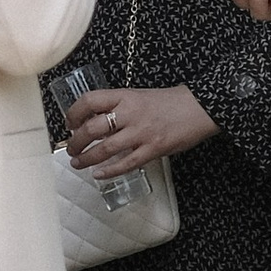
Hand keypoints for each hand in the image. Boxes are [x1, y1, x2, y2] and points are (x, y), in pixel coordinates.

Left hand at [62, 83, 217, 176]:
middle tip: (71, 149)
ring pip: (104, 149)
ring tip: (78, 163)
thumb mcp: (140, 96)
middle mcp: (130, 113)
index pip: (90, 101)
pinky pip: (126, 163)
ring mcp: (141, 133)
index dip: (74, 113)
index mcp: (126, 96)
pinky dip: (109, 171)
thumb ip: (120, 107)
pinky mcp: (153, 149)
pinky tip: (99, 174)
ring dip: (87, 158)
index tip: (69, 122)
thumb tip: (97, 119)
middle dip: (76, 141)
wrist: (200, 107)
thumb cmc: (171, 102)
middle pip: (92, 128)